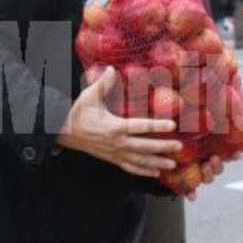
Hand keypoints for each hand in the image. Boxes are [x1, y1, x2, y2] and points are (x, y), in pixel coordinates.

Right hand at [57, 66, 181, 177]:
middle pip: (145, 147)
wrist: (63, 131)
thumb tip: (112, 69)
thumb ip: (104, 83)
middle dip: (163, 147)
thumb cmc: (78, 113)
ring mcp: (115, 153)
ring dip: (157, 163)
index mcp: (115, 126)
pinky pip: (129, 168)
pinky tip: (155, 174)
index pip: (141, 127)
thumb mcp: (90, 96)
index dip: (157, 126)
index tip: (172, 125)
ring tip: (172, 165)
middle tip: (179, 147)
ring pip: (139, 161)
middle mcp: (117, 142)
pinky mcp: (112, 159)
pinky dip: (143, 172)